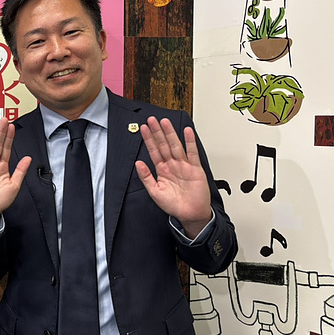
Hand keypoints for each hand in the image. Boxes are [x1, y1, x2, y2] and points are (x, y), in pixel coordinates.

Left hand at [134, 116, 211, 238]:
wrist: (190, 214)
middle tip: (152, 120)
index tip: (143, 128)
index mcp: (162, 170)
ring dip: (170, 133)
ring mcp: (183, 165)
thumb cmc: (174, 205)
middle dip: (157, 132)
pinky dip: (190, 142)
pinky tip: (187, 132)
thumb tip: (138, 164)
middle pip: (163, 145)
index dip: (148, 139)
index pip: (153, 151)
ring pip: (175, 146)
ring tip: (165, 122)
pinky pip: (192, 153)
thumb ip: (146, 177)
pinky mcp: (195, 168)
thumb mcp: (155, 192)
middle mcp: (172, 165)